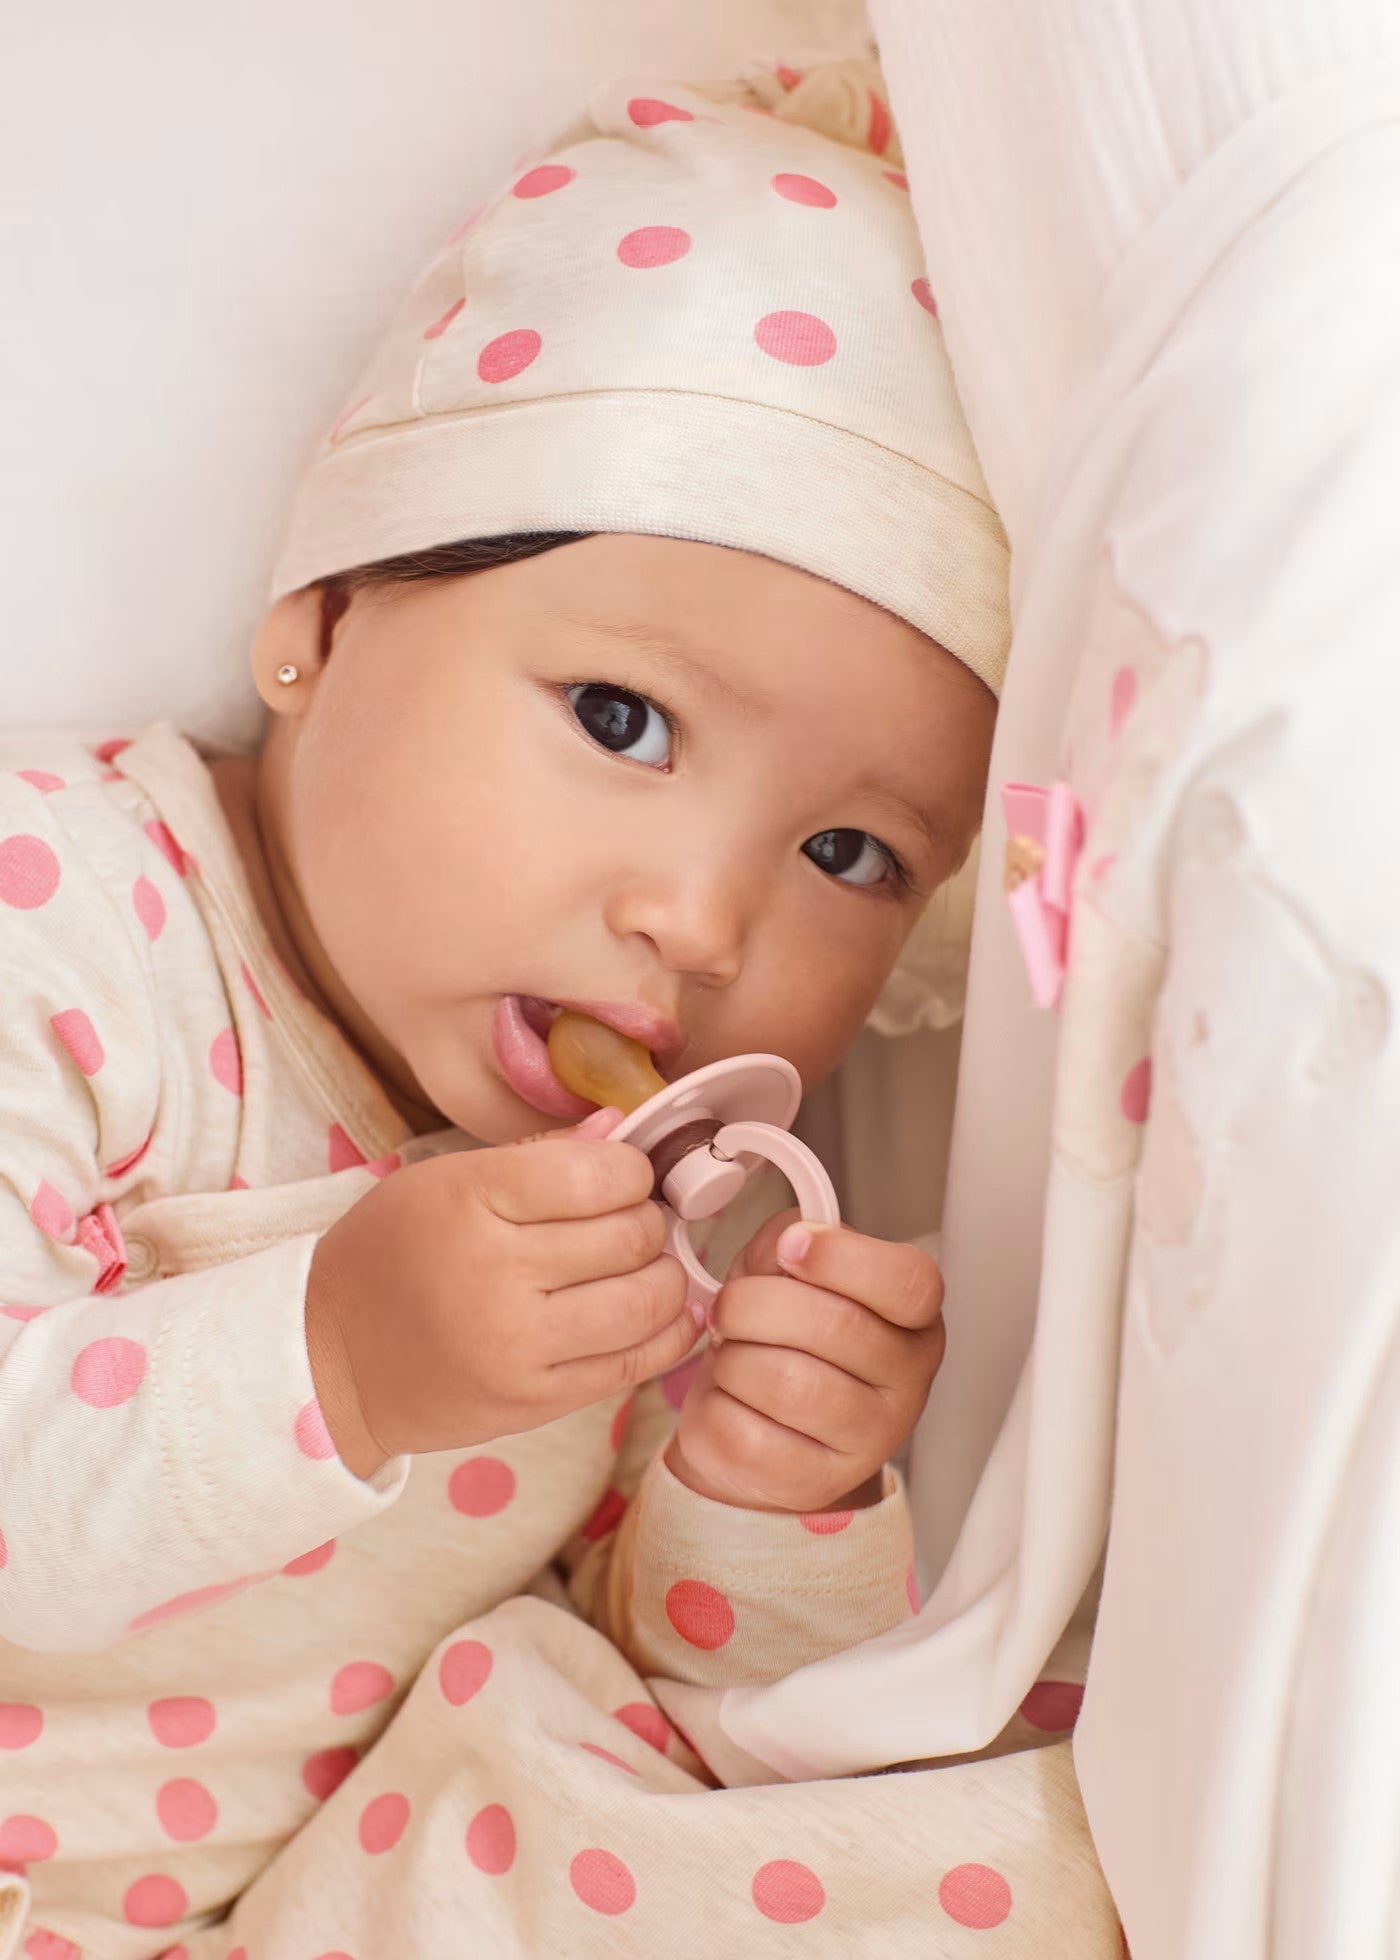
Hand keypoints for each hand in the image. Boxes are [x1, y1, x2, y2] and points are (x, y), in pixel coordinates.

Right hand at [306, 1109, 700, 1477]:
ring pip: (646, 1301)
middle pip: (629, 1235)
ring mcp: (518, 1347)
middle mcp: (495, 1274)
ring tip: (648, 1265)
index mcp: (468, 1201)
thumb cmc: (389, 1255)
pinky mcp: (535, 1402)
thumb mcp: (442, 1181)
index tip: (622, 1176)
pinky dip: (669, 1331)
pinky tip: (664, 1311)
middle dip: (649, 1220)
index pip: (596, 1174)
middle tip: (635, 1220)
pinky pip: (635, 1363)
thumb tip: (621, 1129)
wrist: (330, 1362)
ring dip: (666, 1276)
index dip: (630, 1169)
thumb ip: (537, 1155)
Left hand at [664, 1207, 944, 1513]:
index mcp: (914, 1319)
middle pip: (835, 1326)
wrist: (759, 1425)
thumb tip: (788, 1241)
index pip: (909, 1283)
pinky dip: (717, 1405)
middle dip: (754, 1303)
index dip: (843, 1258)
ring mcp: (868, 1440)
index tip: (792, 1247)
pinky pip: (746, 1434)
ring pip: (786, 1381)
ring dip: (733, 1356)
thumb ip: (791, 1241)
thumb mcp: (790, 1271)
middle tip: (731, 1306)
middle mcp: (907, 1381)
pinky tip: (729, 1399)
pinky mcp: (813, 1482)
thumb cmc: (782, 1338)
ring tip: (732, 1353)